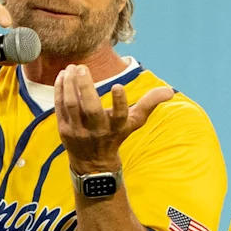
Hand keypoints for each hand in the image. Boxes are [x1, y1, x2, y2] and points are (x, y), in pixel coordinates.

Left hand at [55, 65, 173, 174]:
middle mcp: (97, 131)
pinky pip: (60, 107)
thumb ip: (149, 103)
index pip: (119, 116)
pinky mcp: (64, 130)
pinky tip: (62, 75)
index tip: (118, 86)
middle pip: (91, 109)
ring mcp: (79, 131)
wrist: (93, 163)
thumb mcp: (134, 122)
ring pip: (71, 105)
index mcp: (116, 128)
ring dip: (70, 85)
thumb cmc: (115, 136)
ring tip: (71, 68)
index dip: (119, 102)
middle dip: (85, 87)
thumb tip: (170, 91)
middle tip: (82, 68)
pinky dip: (60, 90)